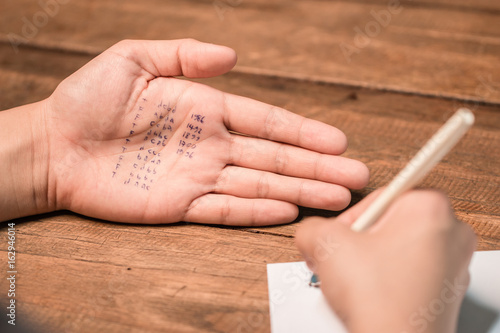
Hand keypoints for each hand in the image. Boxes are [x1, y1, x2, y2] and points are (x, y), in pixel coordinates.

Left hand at [36, 39, 368, 224]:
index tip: (337, 141)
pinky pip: (225, 209)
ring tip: (336, 199)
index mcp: (205, 109)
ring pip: (259, 184)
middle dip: (317, 167)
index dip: (303, 131)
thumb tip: (232, 56)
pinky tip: (287, 212)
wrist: (55, 145)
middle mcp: (210, 145)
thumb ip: (184, 55)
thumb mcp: (134, 59)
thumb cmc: (88, 99)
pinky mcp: (179, 205)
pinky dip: (256, 211)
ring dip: (299, 191)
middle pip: (275, 156)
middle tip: (356, 176)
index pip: (266, 121)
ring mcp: (198, 177)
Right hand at [295, 190, 475, 332]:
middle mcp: (451, 231)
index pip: (378, 196)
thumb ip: (311, 226)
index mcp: (429, 207)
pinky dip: (386, 278)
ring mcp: (453, 263)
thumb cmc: (379, 300)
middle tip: (344, 259)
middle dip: (358, 241)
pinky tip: (371, 293)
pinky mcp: (447, 289)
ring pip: (397, 247)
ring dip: (369, 260)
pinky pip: (409, 270)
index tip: (340, 236)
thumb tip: (311, 231)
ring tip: (356, 279)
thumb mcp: (326, 245)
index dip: (350, 218)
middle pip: (388, 222)